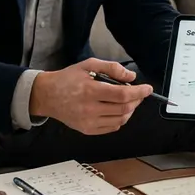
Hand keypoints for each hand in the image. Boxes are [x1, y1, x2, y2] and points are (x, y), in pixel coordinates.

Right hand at [29, 58, 150, 134]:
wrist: (47, 95)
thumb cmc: (68, 78)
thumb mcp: (89, 65)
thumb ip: (112, 68)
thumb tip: (131, 77)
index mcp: (90, 90)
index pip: (122, 94)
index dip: (139, 92)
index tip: (147, 89)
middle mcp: (90, 109)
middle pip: (124, 108)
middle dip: (136, 100)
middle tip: (138, 93)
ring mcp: (88, 122)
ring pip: (120, 120)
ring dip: (130, 110)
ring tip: (128, 101)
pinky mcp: (87, 130)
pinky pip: (111, 127)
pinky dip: (120, 119)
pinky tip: (117, 110)